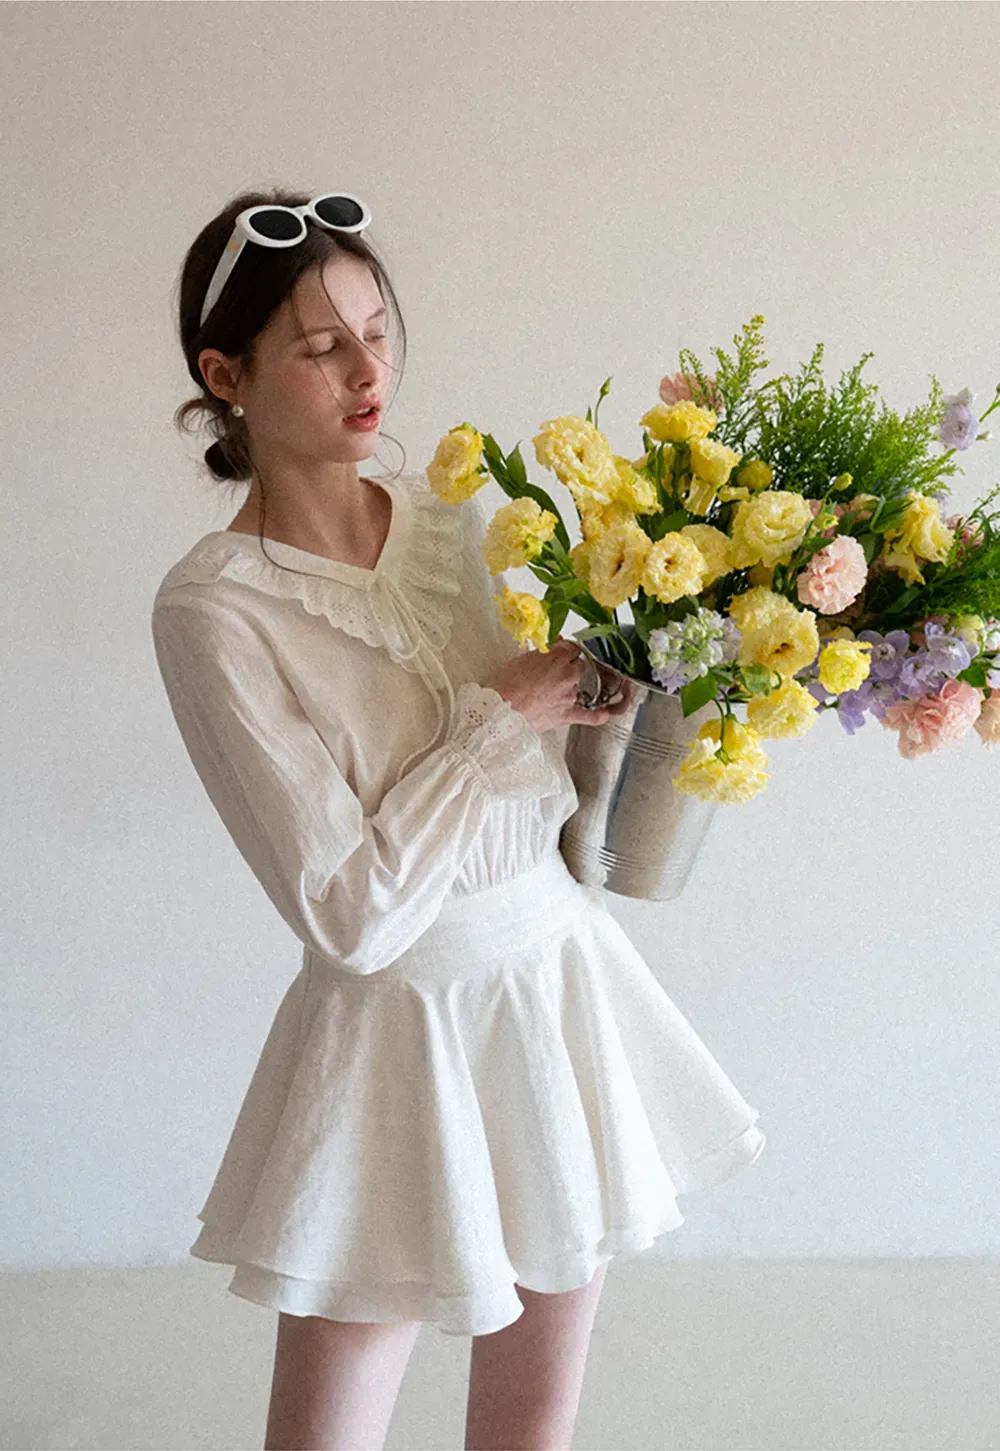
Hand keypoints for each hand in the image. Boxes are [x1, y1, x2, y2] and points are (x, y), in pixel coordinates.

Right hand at [485, 636, 637, 732]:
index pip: (571, 647)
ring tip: (552, 692)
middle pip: (578, 665)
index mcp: (557, 657)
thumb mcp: (519, 660)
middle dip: (569, 667)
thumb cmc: (503, 686)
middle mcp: (568, 674)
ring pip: (580, 687)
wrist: (498, 712)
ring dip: (570, 687)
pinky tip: (606, 712)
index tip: (560, 650)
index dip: (565, 649)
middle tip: (553, 673)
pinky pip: (591, 716)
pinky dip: (600, 715)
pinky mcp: (567, 714)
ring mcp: (570, 695)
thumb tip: (546, 651)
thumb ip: (538, 654)